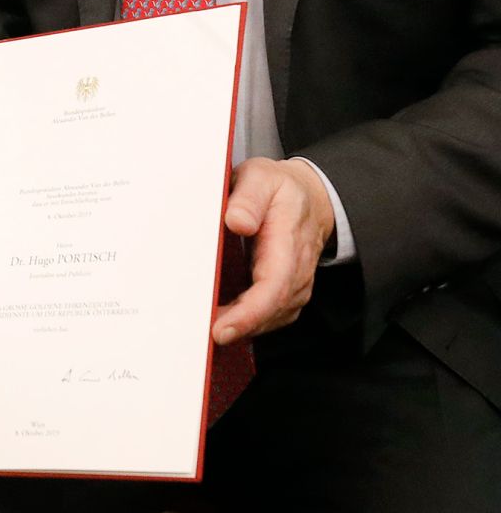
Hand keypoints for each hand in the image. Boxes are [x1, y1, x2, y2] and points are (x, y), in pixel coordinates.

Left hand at [212, 156, 335, 345]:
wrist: (309, 198)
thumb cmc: (280, 189)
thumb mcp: (262, 177)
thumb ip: (248, 197)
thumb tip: (236, 221)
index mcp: (288, 239)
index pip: (273, 285)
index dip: (249, 312)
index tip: (222, 327)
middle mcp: (296, 269)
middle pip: (271, 309)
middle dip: (239, 327)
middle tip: (203, 335)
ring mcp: (294, 284)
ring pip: (271, 317)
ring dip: (242, 328)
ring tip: (207, 329)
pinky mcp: (287, 291)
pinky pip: (271, 315)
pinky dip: (249, 323)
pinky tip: (225, 322)